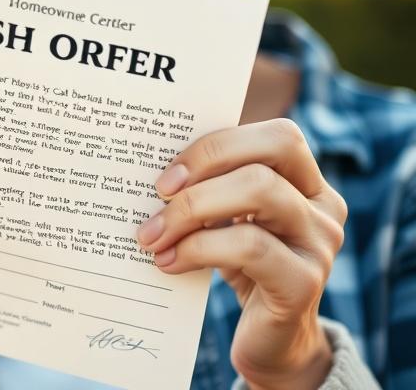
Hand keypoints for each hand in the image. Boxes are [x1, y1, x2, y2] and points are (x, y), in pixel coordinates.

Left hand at [136, 119, 346, 388]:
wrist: (270, 342)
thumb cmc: (239, 266)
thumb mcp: (227, 218)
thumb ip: (210, 187)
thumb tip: (154, 167)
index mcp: (306, 181)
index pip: (275, 134)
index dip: (219, 143)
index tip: (170, 172)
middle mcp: (323, 206)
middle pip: (272, 150)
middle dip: (204, 164)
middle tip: (158, 192)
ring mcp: (319, 243)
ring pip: (260, 190)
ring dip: (193, 208)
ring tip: (152, 234)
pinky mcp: (304, 282)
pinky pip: (250, 246)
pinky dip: (198, 248)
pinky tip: (168, 261)